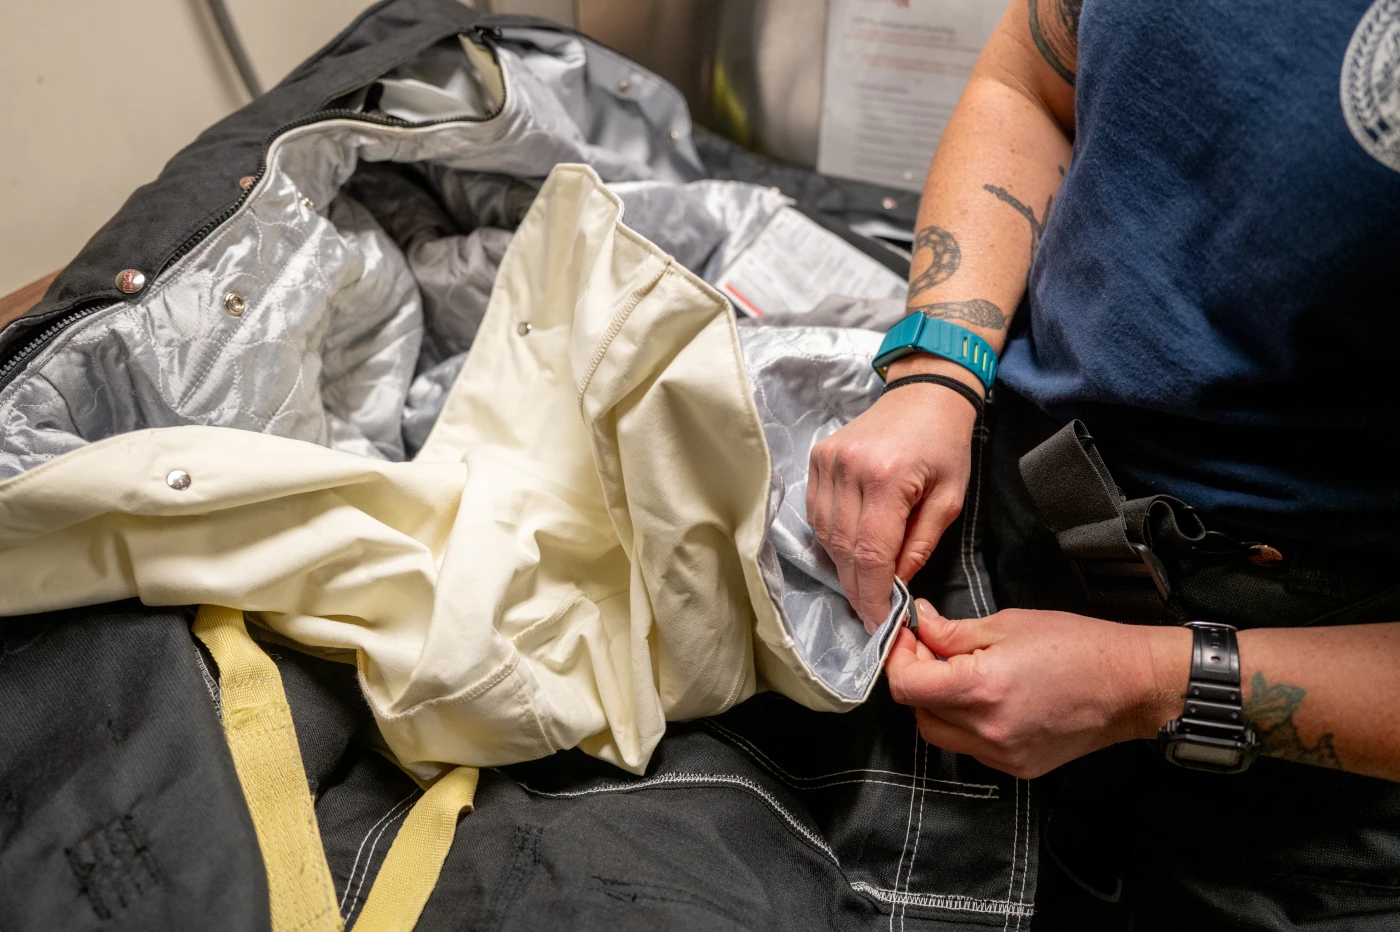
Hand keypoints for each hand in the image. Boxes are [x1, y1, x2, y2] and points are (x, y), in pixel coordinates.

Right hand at [807, 360, 978, 631]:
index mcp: (887, 478)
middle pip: (844, 548)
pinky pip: (817, 514)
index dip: (871, 594)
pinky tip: (850, 548)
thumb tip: (896, 584)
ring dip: (843, 565)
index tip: (878, 622)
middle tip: (871, 613)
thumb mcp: (950, 499)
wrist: (924, 394)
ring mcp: (827, 462)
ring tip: (863, 583)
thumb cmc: (945, 445)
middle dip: (857, 587)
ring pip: (825, 535)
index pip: (870, 552)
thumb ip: (921, 545)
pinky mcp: (817, 458)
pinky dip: (832, 538)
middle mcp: (848, 469)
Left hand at [885, 600, 1191, 777]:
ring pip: (939, 732)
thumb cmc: (1078, 646)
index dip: (899, 656)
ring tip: (961, 673)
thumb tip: (919, 626)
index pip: (906, 685)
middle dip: (916, 677)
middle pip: (917, 710)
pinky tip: (987, 698)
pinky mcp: (1016, 767)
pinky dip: (965, 723)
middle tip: (933, 648)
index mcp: (981, 687)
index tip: (908, 636)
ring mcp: (1001, 754)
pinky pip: (969, 747)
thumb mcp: (1008, 624)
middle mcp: (987, 729)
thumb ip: (953, 632)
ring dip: (936, 703)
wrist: (1130, 686)